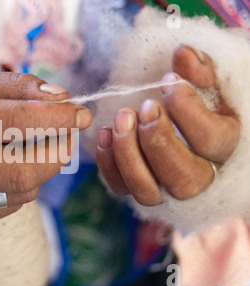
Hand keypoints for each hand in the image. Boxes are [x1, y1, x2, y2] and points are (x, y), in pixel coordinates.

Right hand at [0, 71, 91, 225]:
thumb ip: (17, 86)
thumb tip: (63, 98)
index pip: (14, 123)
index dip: (57, 119)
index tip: (81, 114)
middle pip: (25, 170)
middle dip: (59, 151)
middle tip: (67, 134)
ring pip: (23, 190)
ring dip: (40, 167)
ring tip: (28, 146)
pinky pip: (9, 204)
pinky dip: (20, 185)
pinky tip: (2, 167)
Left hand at [96, 45, 240, 205]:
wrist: (179, 124)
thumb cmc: (197, 102)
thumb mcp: (207, 85)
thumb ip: (199, 71)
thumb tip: (183, 53)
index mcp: (221, 147)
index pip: (211, 140)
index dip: (188, 111)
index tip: (167, 83)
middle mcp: (197, 176)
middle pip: (182, 179)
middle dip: (157, 141)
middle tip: (143, 108)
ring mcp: (165, 187)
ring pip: (147, 191)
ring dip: (128, 154)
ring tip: (120, 118)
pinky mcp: (139, 187)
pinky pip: (120, 187)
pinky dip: (107, 162)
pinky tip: (104, 133)